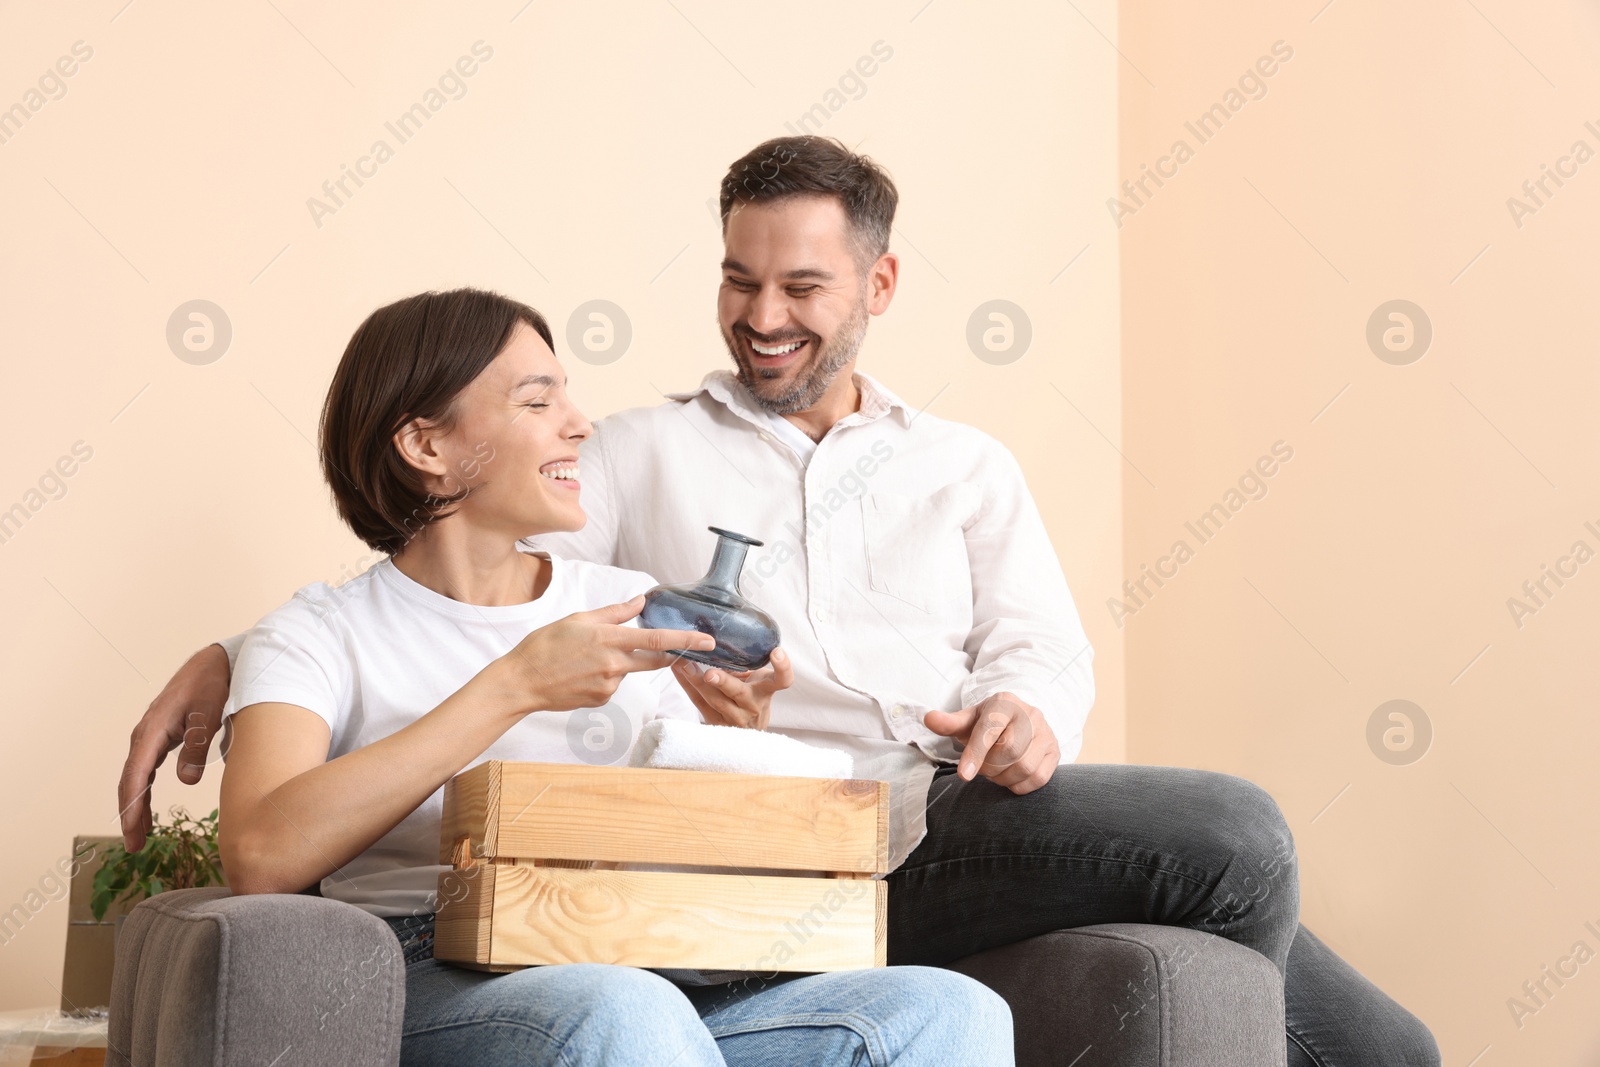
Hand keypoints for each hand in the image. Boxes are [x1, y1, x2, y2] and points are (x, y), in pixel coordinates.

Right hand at [119, 644, 231, 851]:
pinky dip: (144, 791)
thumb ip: (198, 745)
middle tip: (134, 847)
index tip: (133, 834)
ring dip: (136, 806)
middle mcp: (145, 734)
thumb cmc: (213, 686)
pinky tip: (147, 810)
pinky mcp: (162, 736)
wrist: (216, 662)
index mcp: (152, 731)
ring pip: (137, 777)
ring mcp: (152, 735)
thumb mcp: (209, 714)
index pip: (135, 776)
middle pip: (131, 781)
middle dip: (130, 815)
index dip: (132, 808)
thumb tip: (186, 780)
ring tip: (139, 837)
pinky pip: (147, 769)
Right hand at [501, 596, 716, 712]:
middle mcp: (614, 665)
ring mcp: (609, 686)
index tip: (707, 641)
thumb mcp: (578, 619)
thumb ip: (614, 612)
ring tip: (586, 658)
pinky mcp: (602, 700)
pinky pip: (614, 684)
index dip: (686, 640)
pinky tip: (582, 674)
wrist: (522, 682)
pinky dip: (605, 676)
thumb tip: (640, 601)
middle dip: (674, 654)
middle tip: (687, 649)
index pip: (657, 640)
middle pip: (655, 660)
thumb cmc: (545, 646)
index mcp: (609, 640)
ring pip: (629, 670)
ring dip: (621, 662)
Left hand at [670, 647, 793, 729]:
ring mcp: (735, 717)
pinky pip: (699, 703)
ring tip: (683, 664)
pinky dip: (687, 686)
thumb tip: (726, 632)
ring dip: (696, 682)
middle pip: (739, 693)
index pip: (783, 680)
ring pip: (714, 700)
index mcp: (767, 690)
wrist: (750, 730)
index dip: (783, 667)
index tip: (777, 651)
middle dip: (724, 682)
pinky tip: (677, 671)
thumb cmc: (754, 696)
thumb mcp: (759, 680)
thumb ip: (749, 664)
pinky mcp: (716, 724)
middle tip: (710, 673)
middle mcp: (753, 705)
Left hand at [922, 692, 1059, 794]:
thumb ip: (949, 722)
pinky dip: (1019, 785)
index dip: (976, 754)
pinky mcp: (1055, 752)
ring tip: (995, 771)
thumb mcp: (968, 720)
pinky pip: (1038, 778)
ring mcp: (1046, 733)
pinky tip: (1009, 777)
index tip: (964, 775)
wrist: (1018, 722)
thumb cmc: (988, 724)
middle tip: (981, 768)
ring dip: (1003, 778)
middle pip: (1009, 752)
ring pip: (1024, 767)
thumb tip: (928, 718)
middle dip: (989, 767)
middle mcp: (1030, 714)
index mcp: (1004, 703)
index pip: (990, 730)